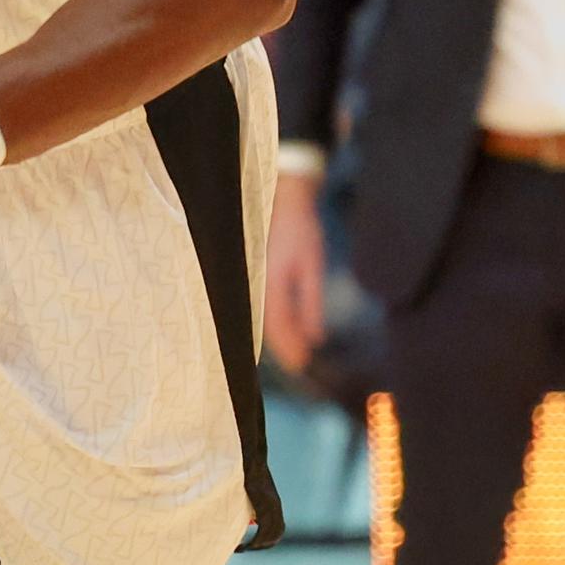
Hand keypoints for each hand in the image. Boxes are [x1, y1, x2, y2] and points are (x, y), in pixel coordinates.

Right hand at [264, 173, 328, 373]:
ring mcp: (249, 280)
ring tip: (292, 353)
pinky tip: (282, 328)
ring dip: (276, 336)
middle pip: (265, 327)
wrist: (281, 198)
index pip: (277, 326)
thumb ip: (311, 303)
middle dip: (282, 348)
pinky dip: (270, 321)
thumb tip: (315, 337)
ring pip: (260, 318)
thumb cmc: (301, 229)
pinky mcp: (250, 275)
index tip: (302, 365)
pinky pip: (258, 305)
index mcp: (269, 283)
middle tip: (298, 366)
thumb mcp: (312, 265)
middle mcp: (254, 285)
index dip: (289, 348)